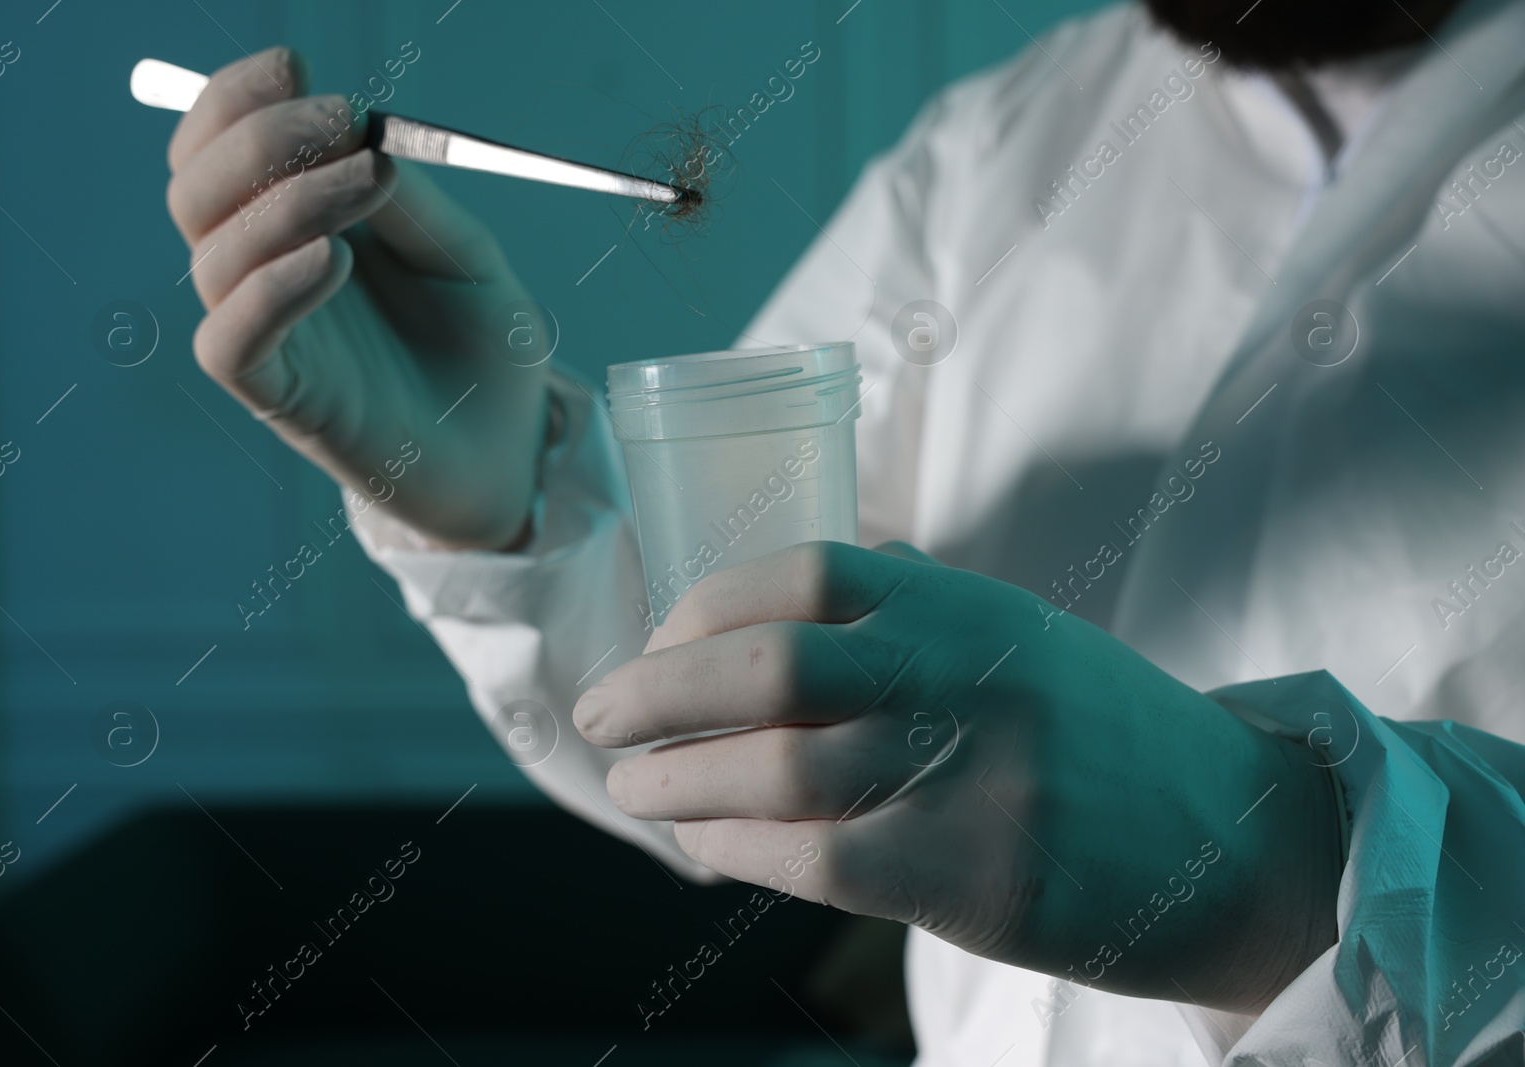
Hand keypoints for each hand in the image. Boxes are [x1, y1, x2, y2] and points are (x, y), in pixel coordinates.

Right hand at [166, 47, 547, 549]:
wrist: (508, 452)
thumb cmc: (481, 349)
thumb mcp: (463, 254)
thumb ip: (411, 200)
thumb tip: (361, 137)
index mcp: (293, 227)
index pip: (220, 150)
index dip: (235, 99)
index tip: (294, 64)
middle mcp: (264, 275)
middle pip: (196, 191)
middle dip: (260, 138)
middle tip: (345, 120)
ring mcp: (269, 337)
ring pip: (213, 256)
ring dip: (287, 201)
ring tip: (371, 180)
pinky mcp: (282, 398)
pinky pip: (233, 339)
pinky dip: (272, 289)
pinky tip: (335, 260)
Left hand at [573, 541, 1341, 1010]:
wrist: (1237, 841)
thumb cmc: (1099, 735)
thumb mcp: (1015, 636)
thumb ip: (908, 612)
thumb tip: (765, 600)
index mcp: (970, 606)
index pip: (805, 573)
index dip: (704, 606)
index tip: (658, 637)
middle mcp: (968, 676)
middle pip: (766, 667)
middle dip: (654, 689)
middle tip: (600, 713)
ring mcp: (974, 777)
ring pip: (774, 768)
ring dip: (674, 780)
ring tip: (632, 790)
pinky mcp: (979, 879)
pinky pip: (815, 858)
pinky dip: (736, 848)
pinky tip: (707, 845)